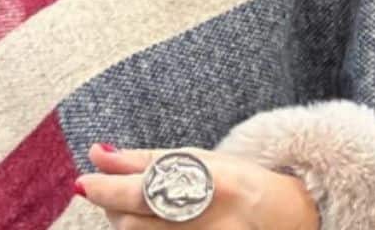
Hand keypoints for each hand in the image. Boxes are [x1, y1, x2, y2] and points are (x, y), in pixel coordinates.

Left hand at [75, 142, 319, 228]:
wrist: (292, 218)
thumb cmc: (241, 182)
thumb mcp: (198, 159)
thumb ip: (145, 159)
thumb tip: (97, 153)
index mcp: (210, 184)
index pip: (145, 189)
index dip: (107, 187)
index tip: (83, 181)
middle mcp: (211, 222)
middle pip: (137, 223)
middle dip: (113, 206)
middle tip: (109, 190)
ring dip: (126, 223)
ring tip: (132, 208)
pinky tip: (148, 223)